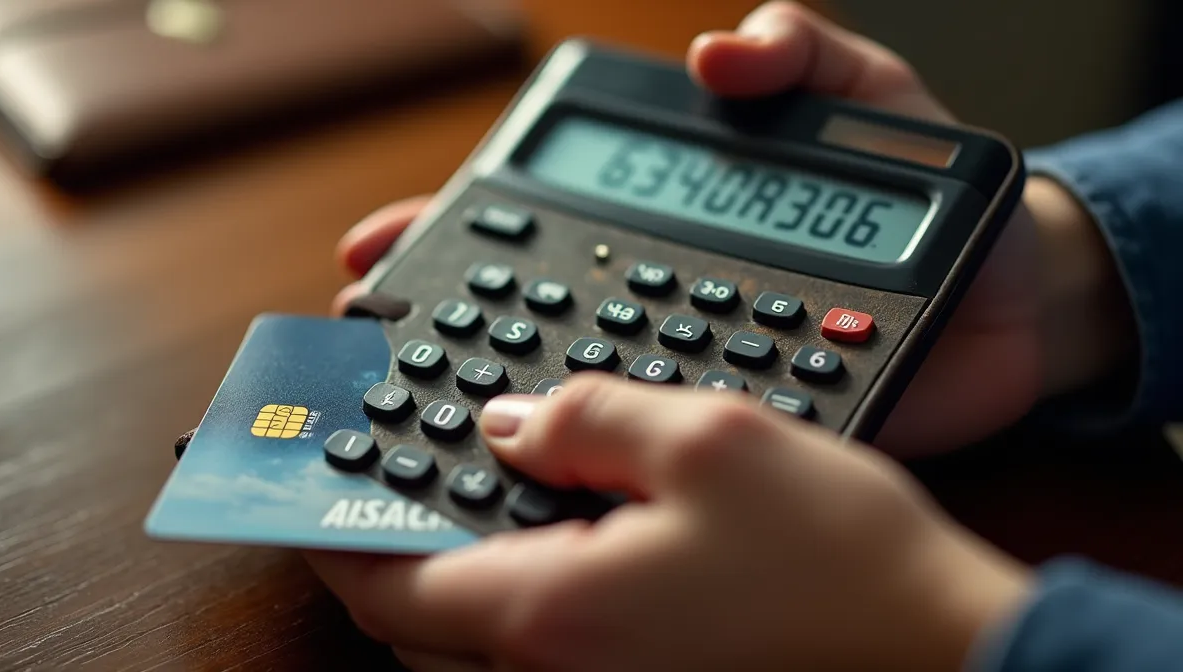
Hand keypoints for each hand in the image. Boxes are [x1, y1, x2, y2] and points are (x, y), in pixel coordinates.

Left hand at [307, 375, 1032, 669]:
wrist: (940, 653)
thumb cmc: (844, 567)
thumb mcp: (713, 445)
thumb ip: (593, 418)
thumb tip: (514, 421)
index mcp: (554, 614)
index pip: (381, 580)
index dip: (325, 522)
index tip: (300, 472)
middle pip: (413, 615)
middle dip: (379, 541)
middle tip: (375, 463)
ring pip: (469, 633)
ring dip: (443, 563)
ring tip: (448, 483)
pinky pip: (532, 641)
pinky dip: (507, 584)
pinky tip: (541, 526)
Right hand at [329, 2, 1060, 455]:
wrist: (1022, 309)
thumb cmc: (935, 201)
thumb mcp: (868, 97)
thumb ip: (801, 56)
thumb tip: (719, 53)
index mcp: (672, 218)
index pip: (539, 219)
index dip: (455, 231)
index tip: (385, 244)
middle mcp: (662, 296)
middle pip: (530, 308)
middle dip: (441, 323)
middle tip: (369, 337)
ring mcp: (695, 368)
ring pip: (576, 385)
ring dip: (498, 398)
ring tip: (425, 407)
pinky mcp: (739, 430)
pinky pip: (663, 444)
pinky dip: (602, 462)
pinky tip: (545, 472)